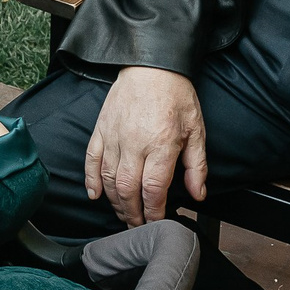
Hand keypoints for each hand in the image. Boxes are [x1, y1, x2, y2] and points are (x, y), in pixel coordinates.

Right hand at [84, 67, 207, 225]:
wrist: (151, 63)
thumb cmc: (175, 94)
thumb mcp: (196, 128)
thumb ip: (197, 165)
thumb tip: (198, 194)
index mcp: (161, 144)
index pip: (153, 189)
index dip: (154, 213)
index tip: (157, 223)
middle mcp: (135, 144)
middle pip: (128, 190)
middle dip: (133, 214)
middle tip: (138, 226)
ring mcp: (114, 137)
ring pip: (109, 180)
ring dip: (115, 203)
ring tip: (123, 214)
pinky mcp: (101, 129)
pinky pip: (91, 160)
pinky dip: (91, 180)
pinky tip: (95, 195)